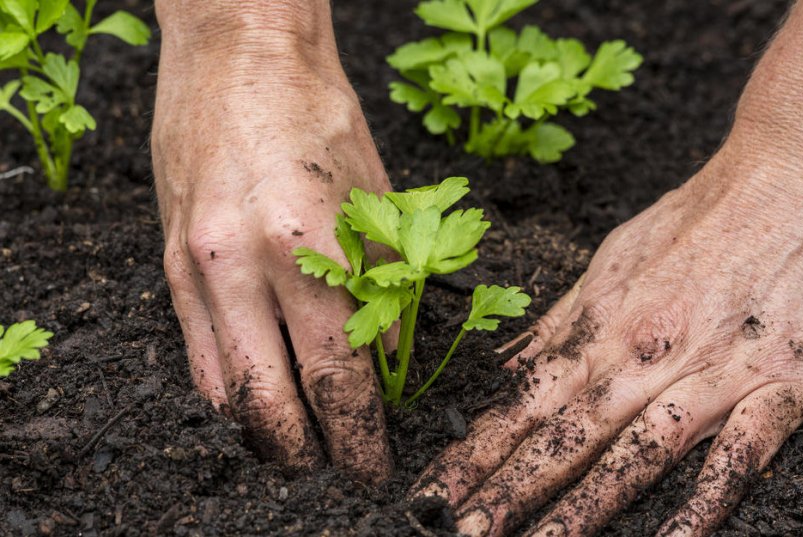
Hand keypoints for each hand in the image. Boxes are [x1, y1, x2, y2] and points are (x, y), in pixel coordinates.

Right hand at [151, 2, 391, 481]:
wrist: (238, 50)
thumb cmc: (319, 115)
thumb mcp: (376, 200)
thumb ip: (384, 290)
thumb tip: (388, 367)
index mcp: (307, 247)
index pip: (338, 376)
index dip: (359, 435)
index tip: (374, 466)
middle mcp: (240, 265)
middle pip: (273, 401)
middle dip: (309, 453)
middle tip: (335, 474)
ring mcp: (195, 265)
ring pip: (224, 388)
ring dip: (263, 433)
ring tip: (295, 450)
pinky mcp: (169, 259)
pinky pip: (194, 351)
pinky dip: (226, 391)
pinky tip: (251, 405)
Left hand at [412, 0, 802, 532]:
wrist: (792, 177)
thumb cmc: (696, 218)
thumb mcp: (611, 260)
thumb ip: (560, 322)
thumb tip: (506, 366)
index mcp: (604, 327)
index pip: (523, 402)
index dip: (475, 451)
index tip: (432, 490)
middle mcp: (645, 357)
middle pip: (564, 436)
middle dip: (505, 489)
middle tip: (453, 529)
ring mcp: (709, 375)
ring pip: (635, 454)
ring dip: (581, 506)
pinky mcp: (776, 385)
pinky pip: (737, 456)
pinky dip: (704, 502)